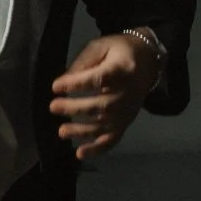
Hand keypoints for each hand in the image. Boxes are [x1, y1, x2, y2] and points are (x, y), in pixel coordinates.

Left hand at [49, 34, 160, 164]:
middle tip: (53, 107)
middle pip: (101, 105)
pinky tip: (80, 153)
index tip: (56, 86)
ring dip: (82, 131)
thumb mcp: (101, 47)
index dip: (77, 84)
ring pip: (104, 125)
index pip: (99, 79)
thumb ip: (83, 62)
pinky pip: (113, 139)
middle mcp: (127, 93)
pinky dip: (97, 149)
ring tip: (62, 132)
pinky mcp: (126, 122)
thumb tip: (63, 81)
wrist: (147, 62)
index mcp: (122, 70)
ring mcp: (127, 111)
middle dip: (75, 108)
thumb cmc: (119, 52)